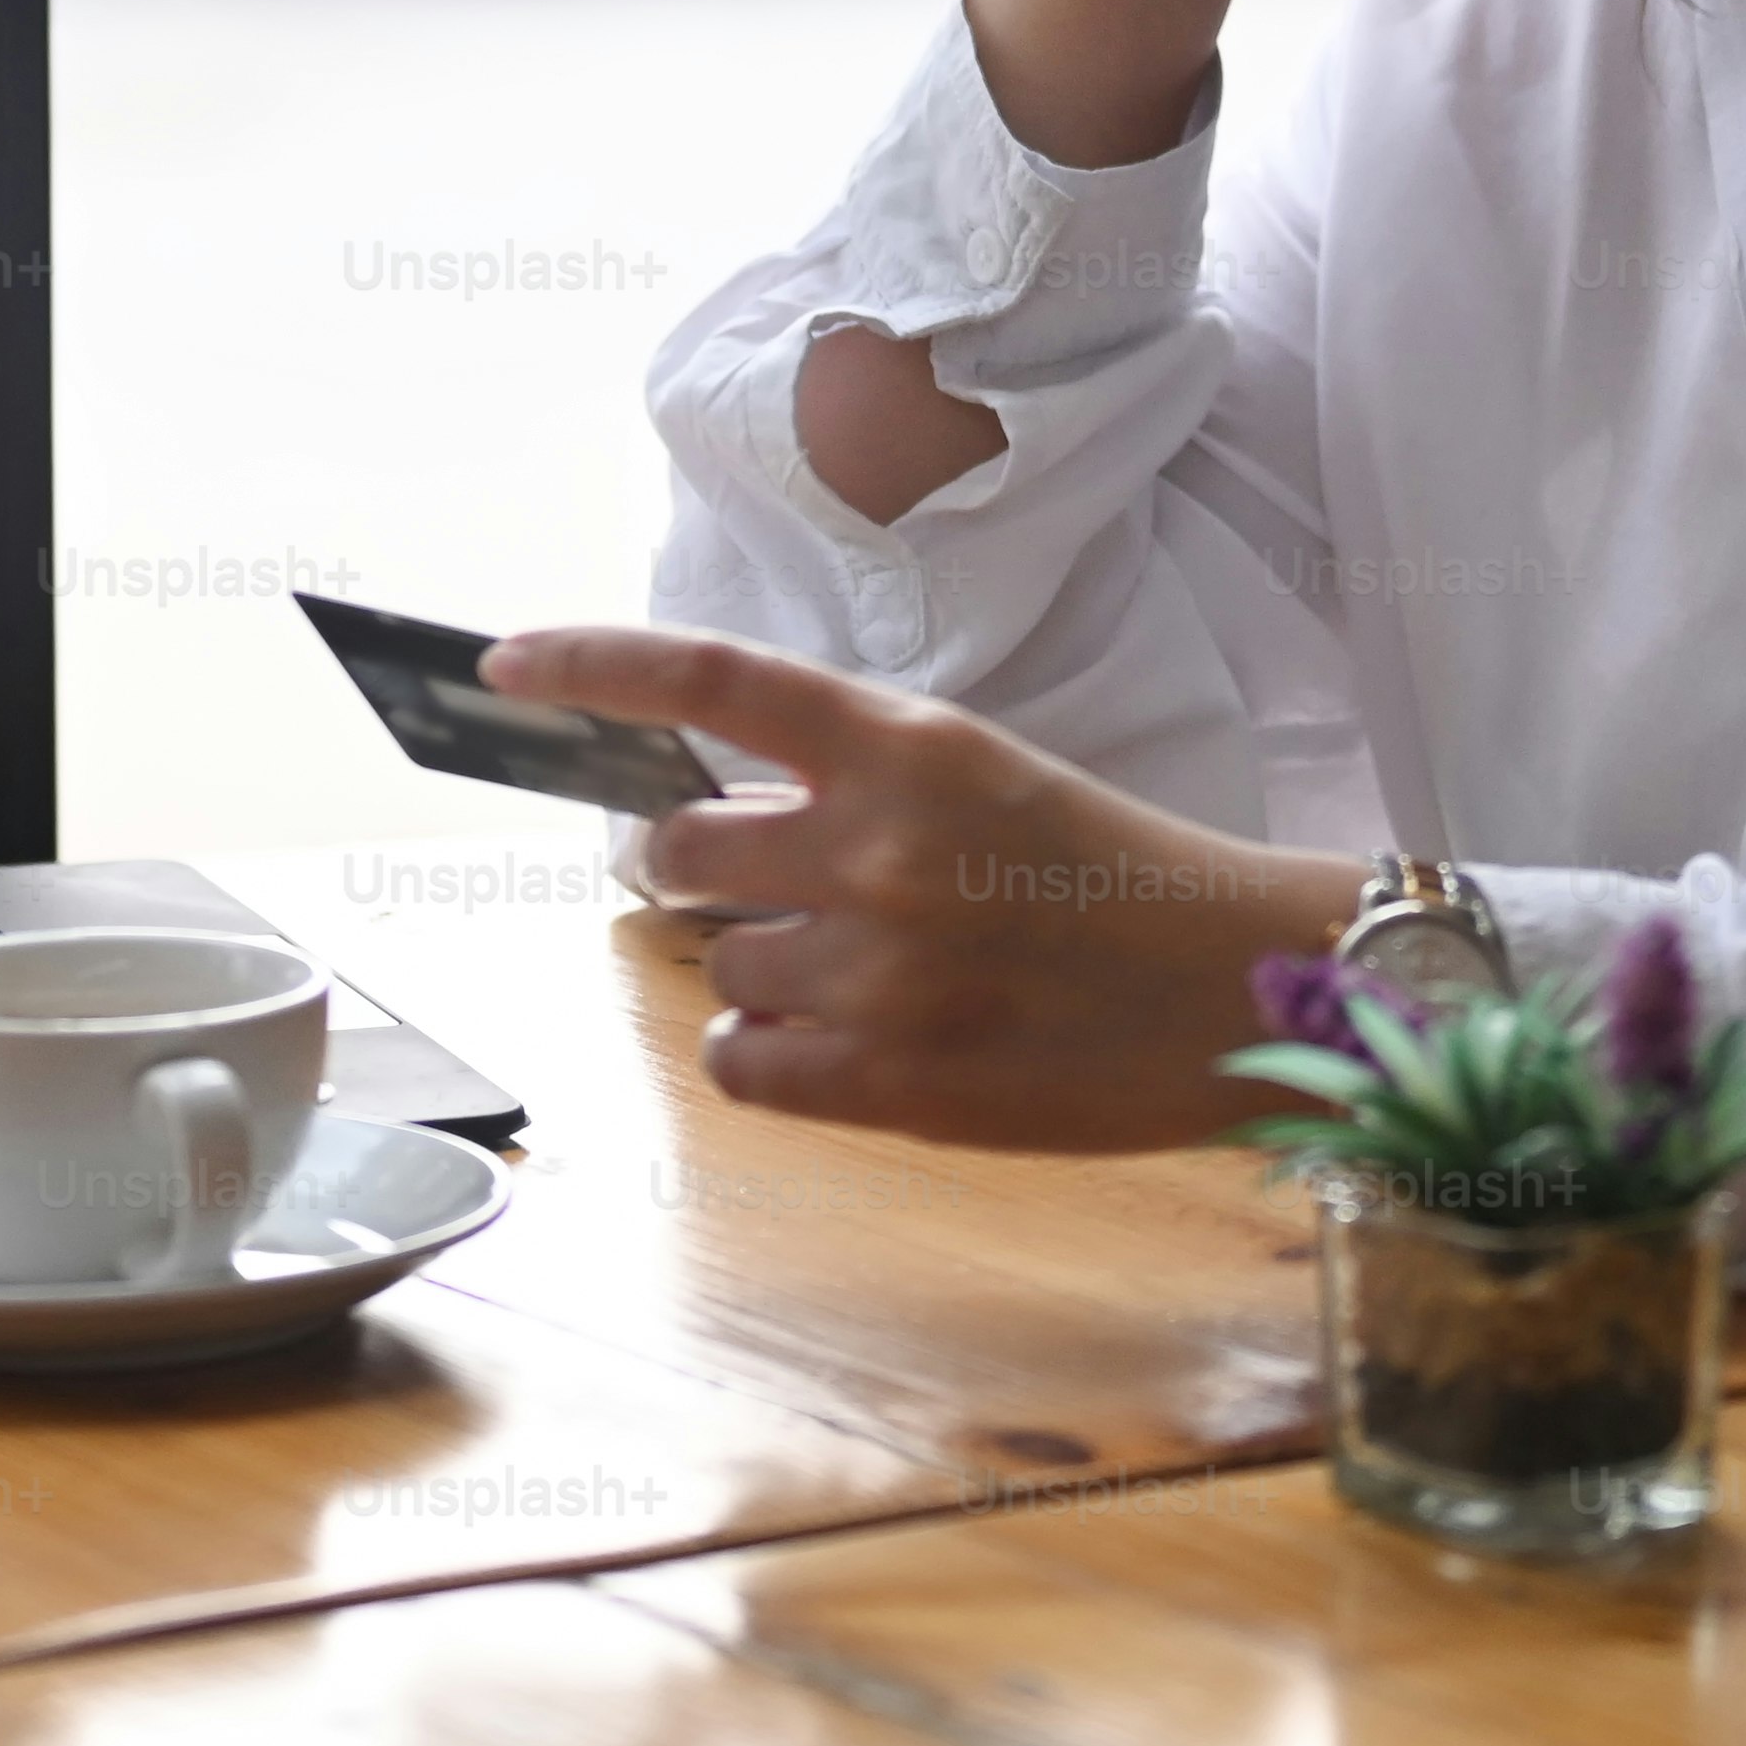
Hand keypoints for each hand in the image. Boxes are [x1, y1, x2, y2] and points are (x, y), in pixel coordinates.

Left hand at [485, 623, 1348, 1151]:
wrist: (1240, 988)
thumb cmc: (1122, 877)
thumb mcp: (991, 780)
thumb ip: (861, 781)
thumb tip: (716, 810)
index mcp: (912, 745)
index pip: (710, 680)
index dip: (591, 666)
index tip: (505, 666)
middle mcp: (878, 846)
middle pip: (678, 847)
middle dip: (705, 866)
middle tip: (776, 882)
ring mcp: (879, 969)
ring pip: (721, 965)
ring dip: (767, 968)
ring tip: (876, 973)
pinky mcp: (890, 1080)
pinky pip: (744, 1063)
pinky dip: (773, 1054)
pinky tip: (852, 1040)